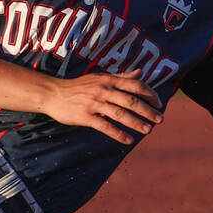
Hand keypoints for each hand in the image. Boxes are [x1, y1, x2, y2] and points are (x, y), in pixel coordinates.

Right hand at [43, 69, 163, 143]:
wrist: (53, 93)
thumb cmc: (79, 86)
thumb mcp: (101, 77)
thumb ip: (122, 77)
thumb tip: (141, 72)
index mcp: (109, 80)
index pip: (136, 85)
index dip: (150, 94)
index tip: (159, 104)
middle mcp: (104, 90)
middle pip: (131, 100)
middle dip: (148, 110)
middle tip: (160, 119)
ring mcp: (94, 103)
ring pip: (120, 114)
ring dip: (136, 123)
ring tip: (148, 130)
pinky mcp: (85, 116)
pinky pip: (105, 126)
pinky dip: (118, 134)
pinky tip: (128, 140)